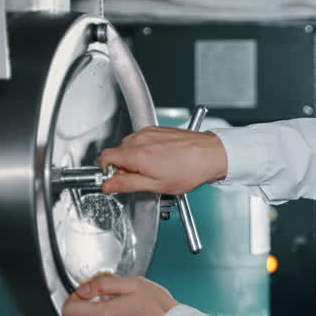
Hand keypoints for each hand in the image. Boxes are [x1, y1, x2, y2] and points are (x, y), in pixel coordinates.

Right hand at [99, 126, 227, 194]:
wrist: (210, 154)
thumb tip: (108, 185)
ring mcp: (149, 132)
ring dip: (135, 159)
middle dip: (124, 167)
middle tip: (142, 178)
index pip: (105, 157)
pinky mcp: (157, 129)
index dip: (108, 171)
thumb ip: (127, 185)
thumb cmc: (189, 170)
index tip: (117, 179)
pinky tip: (161, 160)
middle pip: (117, 152)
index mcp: (137, 154)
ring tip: (154, 169)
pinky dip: (145, 150)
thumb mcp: (155, 186)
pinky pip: (141, 140)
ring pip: (129, 146)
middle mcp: (141, 139)